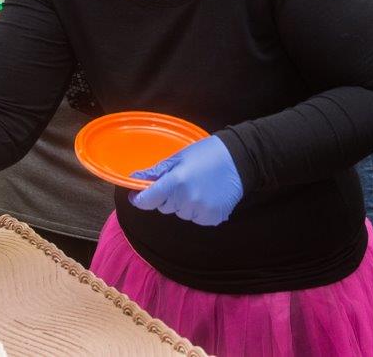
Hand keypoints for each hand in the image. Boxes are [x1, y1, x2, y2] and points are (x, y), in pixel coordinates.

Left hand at [128, 136, 242, 226]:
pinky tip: (207, 195)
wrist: (240, 160)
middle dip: (168, 197)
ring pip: (180, 214)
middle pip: (164, 207)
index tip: (137, 195)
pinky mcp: (212, 218)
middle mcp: (187, 200)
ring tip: (198, 186)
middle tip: (182, 181)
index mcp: (175, 183)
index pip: (147, 201)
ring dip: (184, 204)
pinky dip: (198, 210)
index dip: (140, 199)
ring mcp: (201, 211)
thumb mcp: (178, 158)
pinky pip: (196, 218)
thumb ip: (156, 172)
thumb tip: (132, 178)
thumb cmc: (206, 154)